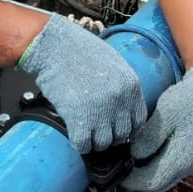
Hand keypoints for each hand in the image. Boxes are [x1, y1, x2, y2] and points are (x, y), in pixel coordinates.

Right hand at [18, 14, 146, 153]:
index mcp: (131, 86)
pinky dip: (79, 144)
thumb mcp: (112, 62)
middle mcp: (120, 100)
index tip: (114, 126)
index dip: (125, 126)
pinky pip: (84, 145)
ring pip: (104, 143)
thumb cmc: (79, 49)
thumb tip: (122, 106)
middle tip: (97, 130)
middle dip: (110, 135)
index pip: (138, 120)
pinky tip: (74, 135)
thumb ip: (121, 84)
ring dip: (94, 142)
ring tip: (85, 132)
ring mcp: (100, 111)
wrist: (54, 46)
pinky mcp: (78, 119)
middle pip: (122, 134)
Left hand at [124, 63, 192, 191]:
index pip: (151, 182)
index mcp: (182, 159)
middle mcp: (189, 167)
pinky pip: (171, 170)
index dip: (130, 181)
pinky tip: (144, 152)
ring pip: (164, 178)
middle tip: (118, 166)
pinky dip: (156, 166)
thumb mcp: (164, 115)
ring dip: (146, 174)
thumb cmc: (188, 100)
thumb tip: (133, 156)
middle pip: (157, 185)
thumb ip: (148, 138)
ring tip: (129, 158)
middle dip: (136, 180)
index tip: (114, 171)